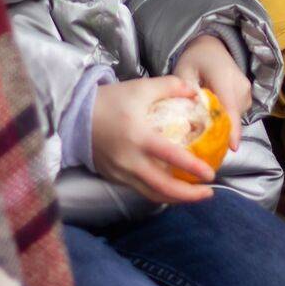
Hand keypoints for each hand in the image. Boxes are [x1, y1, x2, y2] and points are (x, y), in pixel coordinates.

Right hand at [91, 76, 215, 203]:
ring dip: (175, 198)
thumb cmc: (109, 101)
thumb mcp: (140, 88)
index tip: (210, 174)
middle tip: (209, 192)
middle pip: (162, 187)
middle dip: (188, 195)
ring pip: (151, 194)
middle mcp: (129, 160)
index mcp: (138, 137)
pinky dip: (158, 192)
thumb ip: (169, 86)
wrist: (74, 115)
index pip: (170, 156)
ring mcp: (120, 173)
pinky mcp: (114, 178)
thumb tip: (194, 91)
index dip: (191, 167)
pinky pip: (140, 190)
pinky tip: (171, 188)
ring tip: (194, 195)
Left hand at [175, 33, 252, 150]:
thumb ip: (185, 93)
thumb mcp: (182, 72)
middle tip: (198, 137)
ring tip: (203, 120)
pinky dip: (225, 117)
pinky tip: (213, 112)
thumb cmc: (194, 60)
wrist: (211, 48)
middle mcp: (240, 85)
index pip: (230, 106)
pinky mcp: (248, 97)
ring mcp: (247, 91)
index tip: (233, 148)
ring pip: (235, 117)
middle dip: (218, 130)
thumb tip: (188, 117)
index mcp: (223, 76)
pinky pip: (236, 114)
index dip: (232, 128)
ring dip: (221, 122)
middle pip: (232, 116)